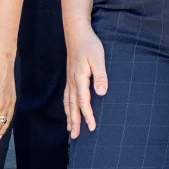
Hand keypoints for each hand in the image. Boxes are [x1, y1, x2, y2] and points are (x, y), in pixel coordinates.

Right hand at [63, 21, 107, 138]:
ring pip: (67, 102)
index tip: (92, 127)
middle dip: (75, 121)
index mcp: (80, 78)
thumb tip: (101, 93)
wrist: (76, 32)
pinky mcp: (70, 76)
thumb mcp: (98, 58)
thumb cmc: (89, 44)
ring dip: (69, 116)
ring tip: (70, 130)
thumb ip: (100, 76)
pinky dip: (66, 106)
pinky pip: (66, 96)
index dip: (88, 115)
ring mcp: (70, 79)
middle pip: (72, 106)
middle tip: (76, 136)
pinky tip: (68, 111)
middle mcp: (72, 81)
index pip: (83, 102)